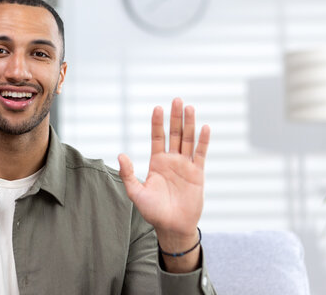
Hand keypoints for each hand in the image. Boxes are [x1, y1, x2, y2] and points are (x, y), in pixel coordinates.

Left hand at [118, 98, 209, 245]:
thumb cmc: (153, 211)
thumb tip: (121, 155)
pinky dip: (203, 141)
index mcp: (157, 162)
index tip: (158, 108)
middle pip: (175, 133)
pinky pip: (201, 154)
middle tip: (177, 99)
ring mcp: (186, 165)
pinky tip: (204, 127)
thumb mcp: (136, 192)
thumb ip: (128, 174)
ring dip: (189, 124)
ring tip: (189, 107)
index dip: (158, 123)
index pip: (157, 137)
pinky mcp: (197, 173)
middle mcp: (172, 160)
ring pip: (188, 140)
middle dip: (175, 117)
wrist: (172, 227)